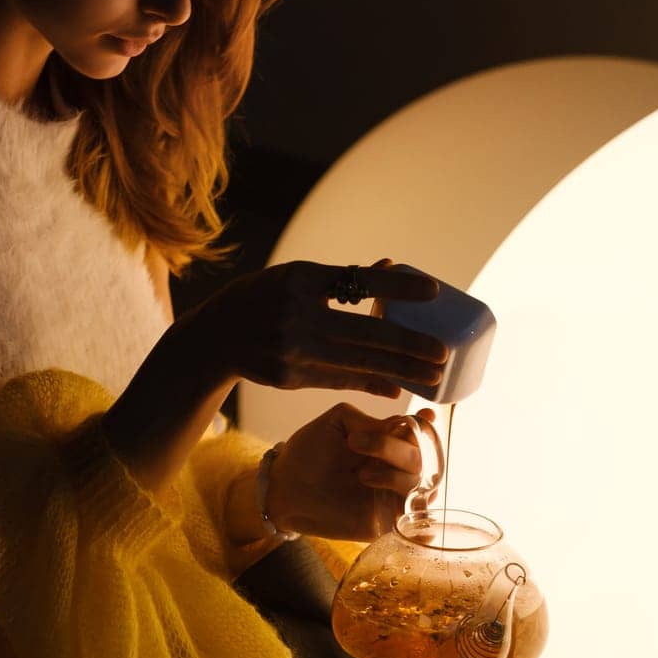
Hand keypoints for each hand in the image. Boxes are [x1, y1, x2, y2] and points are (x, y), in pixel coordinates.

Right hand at [188, 257, 447, 399]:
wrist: (214, 338)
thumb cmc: (262, 299)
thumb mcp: (294, 277)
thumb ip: (339, 278)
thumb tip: (391, 268)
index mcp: (298, 279)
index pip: (356, 281)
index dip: (396, 289)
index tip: (433, 293)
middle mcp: (295, 315)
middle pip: (364, 332)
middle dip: (408, 346)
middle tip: (442, 354)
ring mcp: (292, 350)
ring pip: (356, 362)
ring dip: (398, 371)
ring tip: (431, 376)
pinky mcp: (289, 377)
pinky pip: (338, 381)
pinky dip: (369, 384)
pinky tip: (395, 389)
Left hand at [265, 401, 438, 541]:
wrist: (284, 489)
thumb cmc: (308, 453)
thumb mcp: (337, 422)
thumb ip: (369, 421)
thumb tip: (401, 425)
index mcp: (390, 443)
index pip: (424, 435)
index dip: (424, 429)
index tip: (406, 423)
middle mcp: (397, 469)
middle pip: (423, 459)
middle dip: (393, 449)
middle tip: (356, 445)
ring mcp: (394, 498)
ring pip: (423, 488)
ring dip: (395, 477)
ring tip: (361, 475)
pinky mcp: (386, 524)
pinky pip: (419, 528)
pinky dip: (422, 524)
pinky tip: (401, 508)